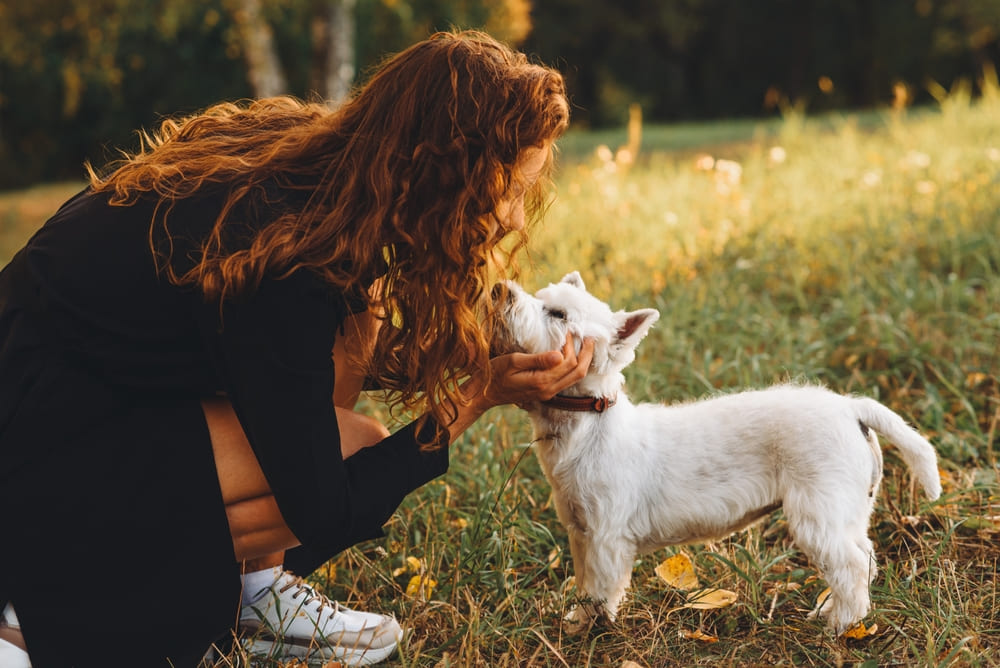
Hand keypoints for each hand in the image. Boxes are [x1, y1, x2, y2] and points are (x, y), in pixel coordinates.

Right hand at [478, 334, 594, 409]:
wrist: (484, 393)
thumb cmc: (495, 373)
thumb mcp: (513, 361)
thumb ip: (538, 360)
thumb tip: (560, 354)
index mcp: (542, 382)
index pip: (569, 363)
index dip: (572, 345)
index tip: (568, 330)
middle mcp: (548, 390)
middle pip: (578, 372)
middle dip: (587, 353)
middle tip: (589, 336)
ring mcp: (548, 393)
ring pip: (575, 377)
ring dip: (583, 360)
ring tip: (585, 344)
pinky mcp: (545, 392)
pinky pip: (567, 380)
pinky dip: (574, 367)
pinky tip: (573, 355)